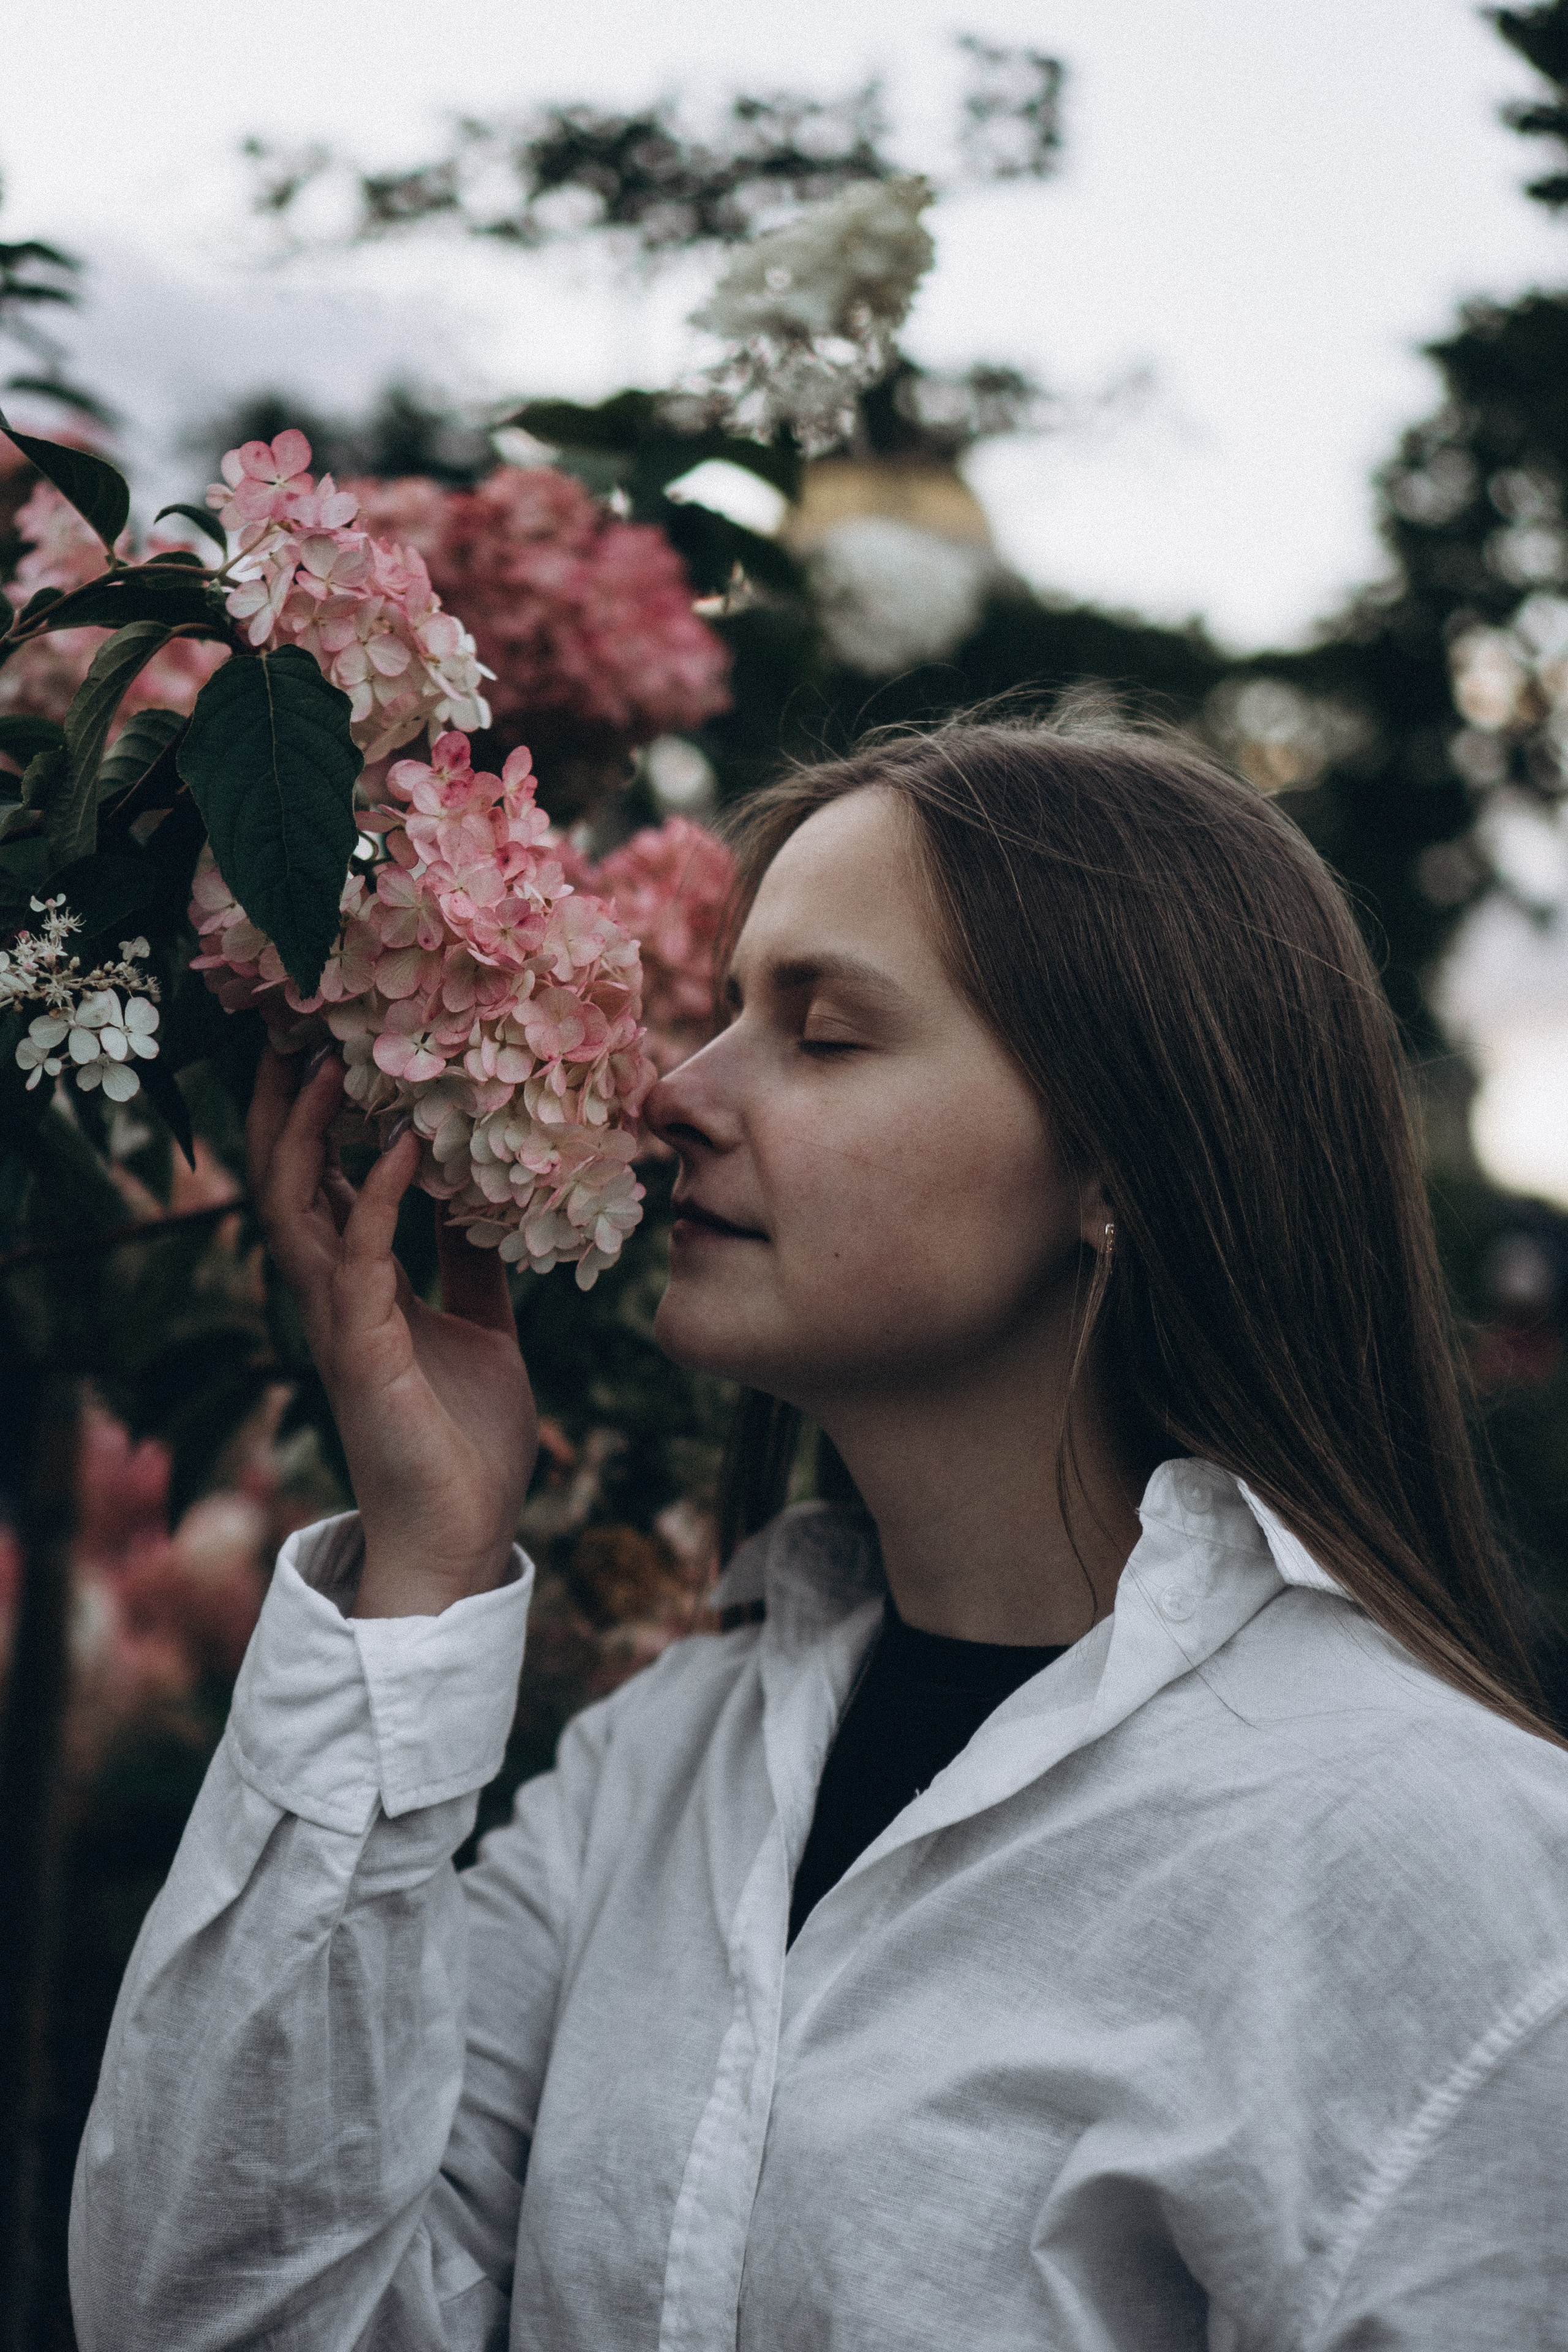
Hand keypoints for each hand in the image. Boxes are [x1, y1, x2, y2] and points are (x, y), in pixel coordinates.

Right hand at [247, 1044, 538, 1615]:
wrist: (461, 1537)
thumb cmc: (467, 1441)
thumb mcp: (484, 1330)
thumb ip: (472, 1269)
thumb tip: (483, 1201)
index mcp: (360, 1289)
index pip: (319, 1183)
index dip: (315, 1117)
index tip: (327, 1043)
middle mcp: (334, 1297)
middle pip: (284, 1181)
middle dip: (282, 1106)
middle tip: (294, 1026)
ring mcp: (339, 1324)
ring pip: (296, 1210)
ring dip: (309, 1135)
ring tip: (325, 1062)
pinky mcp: (363, 1354)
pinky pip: (359, 1262)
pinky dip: (377, 1201)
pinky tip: (408, 1150)